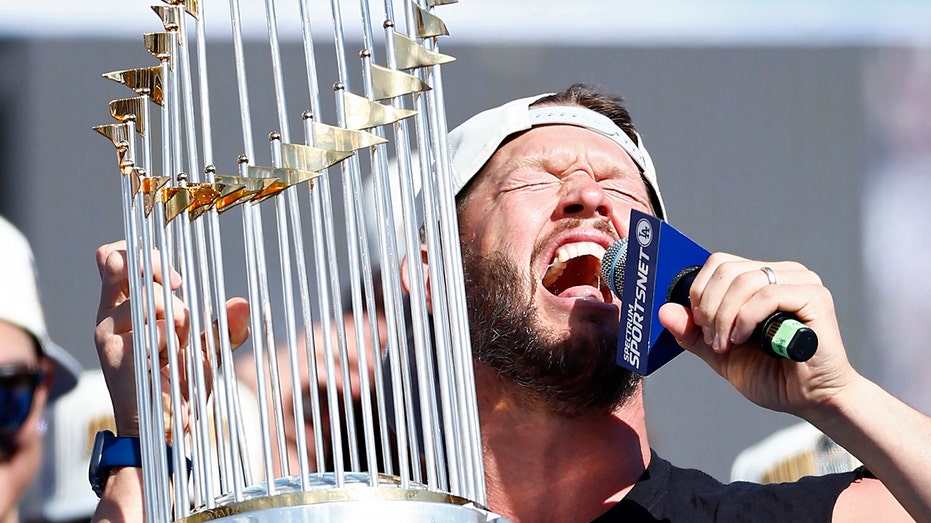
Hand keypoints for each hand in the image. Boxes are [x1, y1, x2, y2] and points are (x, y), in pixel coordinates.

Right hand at [93, 240, 249, 438]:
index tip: (175, 278)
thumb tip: (243, 304)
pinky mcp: (117, 356)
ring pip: (148, 299)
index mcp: (123, 308)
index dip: (144, 255)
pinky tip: (167, 361)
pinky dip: (173, 342)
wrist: (167, 428)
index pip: (114, 258)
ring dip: (176, 317)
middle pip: (121, 263)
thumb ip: (225, 326)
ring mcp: (109, 336)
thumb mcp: (207, 349)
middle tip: (178, 292)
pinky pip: (156, 331)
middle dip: (158, 272)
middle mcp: (109, 317)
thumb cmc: (179, 385)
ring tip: (177, 343)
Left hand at [657, 252, 858, 416]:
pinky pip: (768, 295)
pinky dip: (746, 318)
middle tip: (712, 339)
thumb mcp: (721, 353)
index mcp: (761, 280)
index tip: (697, 324)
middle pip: (727, 270)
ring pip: (744, 280)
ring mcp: (801, 282)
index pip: (719, 263)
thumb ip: (694, 333)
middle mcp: (782, 274)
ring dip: (725, 316)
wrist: (811, 400)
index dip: (700, 291)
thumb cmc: (772, 375)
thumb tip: (665, 311)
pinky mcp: (815, 297)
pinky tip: (744, 339)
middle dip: (709, 307)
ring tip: (727, 344)